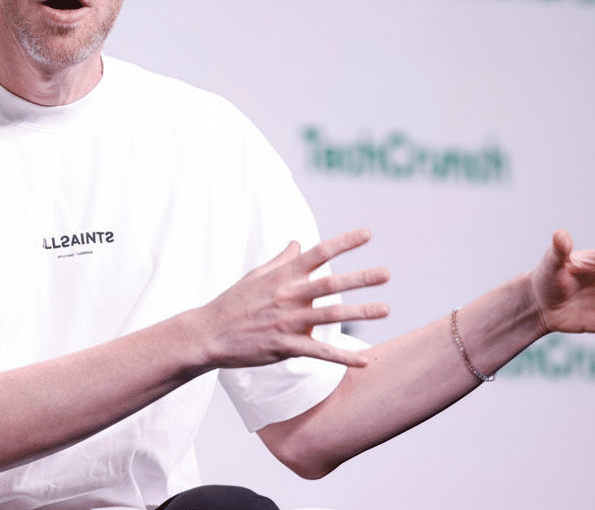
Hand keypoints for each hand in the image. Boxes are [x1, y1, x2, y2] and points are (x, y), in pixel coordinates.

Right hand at [193, 229, 390, 368]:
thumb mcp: (255, 276)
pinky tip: (365, 361)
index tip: (367, 234)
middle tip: (386, 273)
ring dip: (360, 313)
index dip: (343, 243)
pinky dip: (343, 358)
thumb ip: (281, 261)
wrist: (208, 334)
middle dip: (360, 278)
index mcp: (282, 276)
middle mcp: (287, 296)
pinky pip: (319, 353)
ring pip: (330, 316)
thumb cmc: (233, 303)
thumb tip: (297, 243)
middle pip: (330, 284)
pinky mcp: (284, 346)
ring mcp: (286, 322)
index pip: (317, 254)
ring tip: (386, 309)